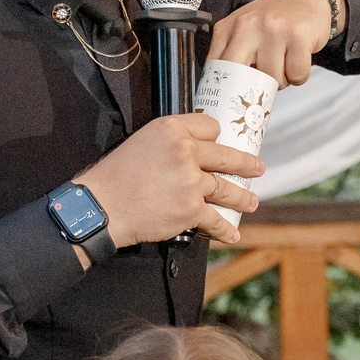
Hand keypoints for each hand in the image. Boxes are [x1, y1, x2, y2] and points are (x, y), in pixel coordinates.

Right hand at [71, 112, 263, 249]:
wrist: (102, 206)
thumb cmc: (115, 176)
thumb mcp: (141, 141)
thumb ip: (169, 141)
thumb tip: (191, 150)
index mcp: (172, 129)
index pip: (210, 127)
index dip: (216, 136)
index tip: (221, 143)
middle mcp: (185, 152)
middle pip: (226, 157)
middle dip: (246, 164)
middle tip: (257, 168)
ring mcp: (191, 182)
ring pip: (226, 190)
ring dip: (242, 198)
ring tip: (251, 202)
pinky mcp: (191, 210)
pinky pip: (216, 220)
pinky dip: (226, 229)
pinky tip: (233, 233)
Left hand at [210, 0, 340, 85]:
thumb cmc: (273, 18)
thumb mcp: (243, 29)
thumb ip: (232, 54)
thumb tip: (229, 91)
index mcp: (229, 27)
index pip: (217, 67)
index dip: (225, 90)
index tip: (231, 99)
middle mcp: (248, 26)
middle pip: (242, 78)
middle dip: (254, 88)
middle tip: (261, 85)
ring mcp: (274, 30)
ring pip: (274, 79)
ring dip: (282, 80)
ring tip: (284, 62)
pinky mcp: (298, 37)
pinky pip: (296, 75)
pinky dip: (299, 75)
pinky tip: (297, 59)